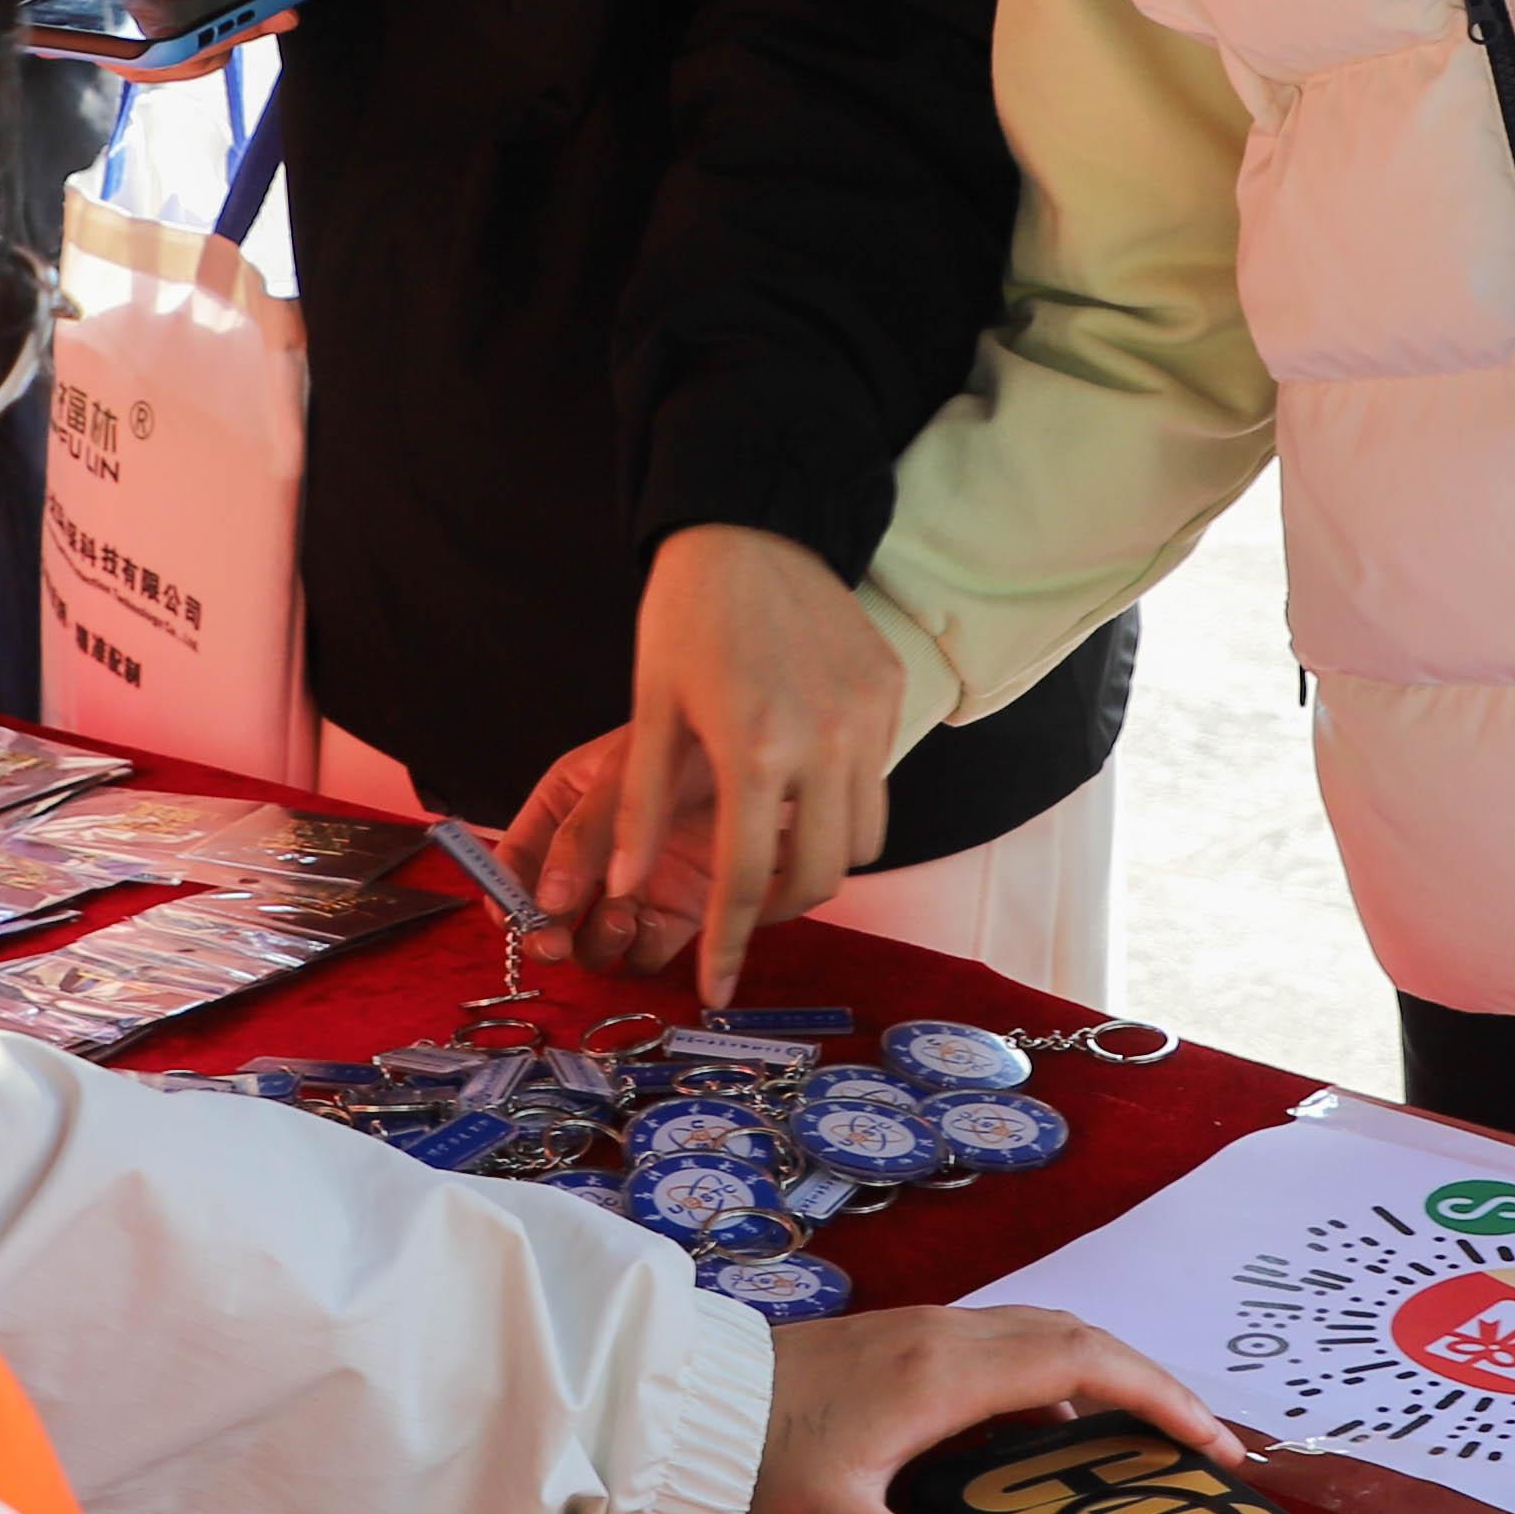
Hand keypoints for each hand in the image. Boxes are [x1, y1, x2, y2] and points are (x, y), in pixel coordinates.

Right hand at [30, 0, 269, 81]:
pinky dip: (240, 35)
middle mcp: (98, 16)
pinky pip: (207, 53)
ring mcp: (141, 34)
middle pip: (129, 56)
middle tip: (219, 29)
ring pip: (175, 61)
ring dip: (218, 43)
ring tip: (263, 13)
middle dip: (178, 46)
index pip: (54, 22)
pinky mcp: (182, 39)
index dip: (82, 42)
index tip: (128, 41)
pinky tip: (275, 12)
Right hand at [500, 735, 724, 981]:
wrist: (771, 758)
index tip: (512, 917)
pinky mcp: (678, 914)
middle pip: (549, 914)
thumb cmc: (693, 741)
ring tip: (620, 918)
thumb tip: (546, 900)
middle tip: (555, 943)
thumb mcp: (628, 773)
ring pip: (594, 941)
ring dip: (597, 942)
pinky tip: (652, 925)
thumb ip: (582, 836)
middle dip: (546, 934)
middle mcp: (594, 856)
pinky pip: (645, 952)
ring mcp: (635, 887)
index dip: (505, 894)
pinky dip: (643, 950)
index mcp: (564, 808)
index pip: (516, 861)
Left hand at [508, 528, 903, 1003]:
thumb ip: (638, 808)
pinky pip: (877, 784)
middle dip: (776, 912)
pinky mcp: (891, 693)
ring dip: (816, 863)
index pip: (743, 880)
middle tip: (741, 913)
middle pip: (818, 878)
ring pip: (861, 841)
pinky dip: (844, 809)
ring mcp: (869, 718)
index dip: (727, 945)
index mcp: (753, 749)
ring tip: (770, 850)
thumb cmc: (686, 615)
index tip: (714, 990)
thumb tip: (624, 890)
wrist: (753, 524)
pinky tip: (801, 789)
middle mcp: (825, 740)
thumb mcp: (649, 710)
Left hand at [740, 1306, 1240, 1513]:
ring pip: (1039, 1330)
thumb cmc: (752, 1467)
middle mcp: (942, 1334)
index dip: (1157, 1396)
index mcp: (941, 1375)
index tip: (1210, 1442)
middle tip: (1200, 1446)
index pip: (1081, 1364)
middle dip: (1148, 1384)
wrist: (673, 1403)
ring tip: (1140, 1439)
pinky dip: (1053, 1373)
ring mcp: (919, 1327)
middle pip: (1075, 1335)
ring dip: (1101, 1373)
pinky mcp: (898, 1334)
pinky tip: (1048, 1431)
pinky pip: (1003, 1340)